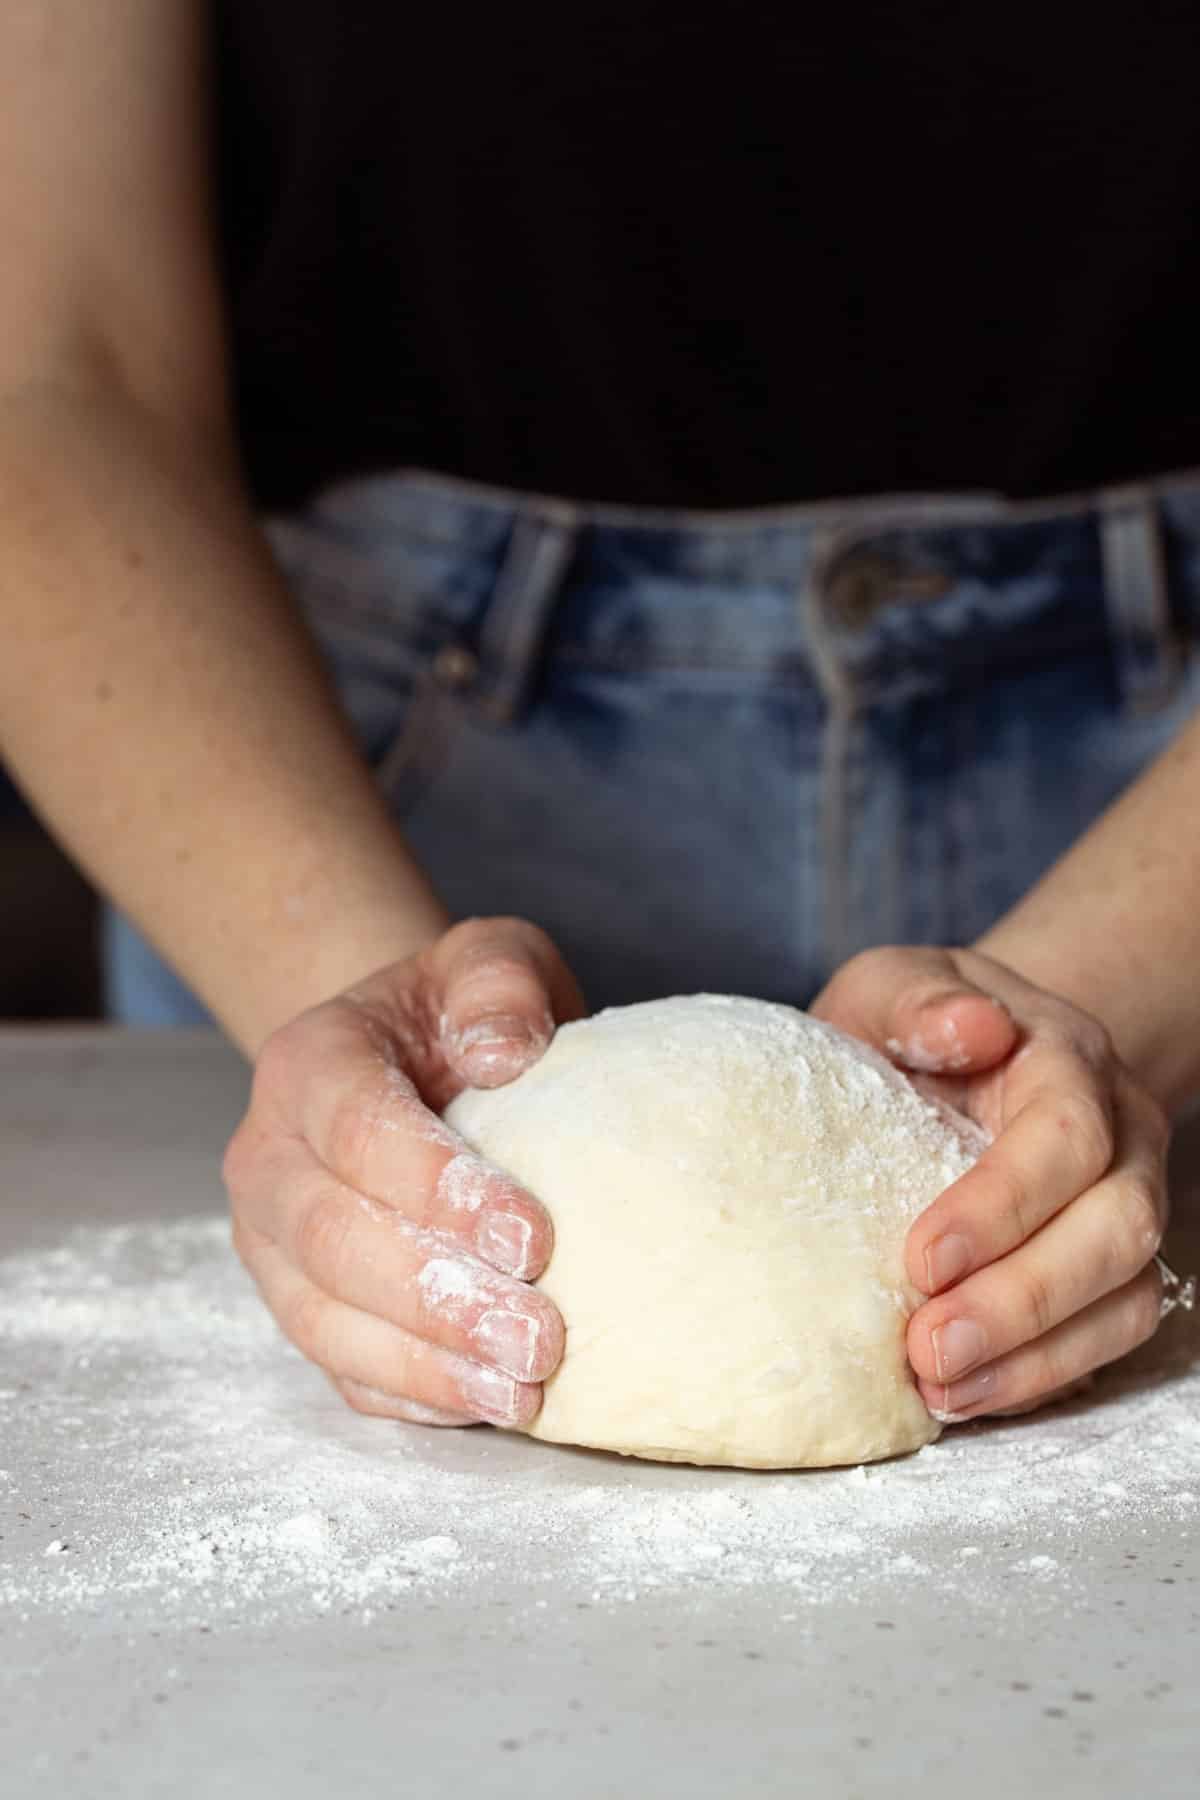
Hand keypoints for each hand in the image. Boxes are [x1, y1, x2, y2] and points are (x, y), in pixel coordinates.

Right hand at [223, 917, 583, 1427]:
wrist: (412, 1062)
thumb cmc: (460, 1014)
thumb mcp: (490, 961)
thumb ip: (498, 984)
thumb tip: (503, 1054)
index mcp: (307, 1062)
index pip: (357, 1129)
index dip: (438, 1187)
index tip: (533, 1235)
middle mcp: (268, 1156)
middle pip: (331, 1239)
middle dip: (436, 1297)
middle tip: (539, 1335)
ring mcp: (274, 1243)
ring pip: (323, 1318)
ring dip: (426, 1363)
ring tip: (523, 1390)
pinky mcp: (301, 1305)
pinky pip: (339, 1367)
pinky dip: (410, 1396)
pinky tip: (485, 1407)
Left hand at [810, 946, 1170, 1422]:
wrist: (966, 1055)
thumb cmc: (913, 1028)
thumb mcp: (891, 986)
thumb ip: (915, 1001)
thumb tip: (969, 1025)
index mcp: (1068, 1062)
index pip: (1066, 1136)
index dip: (1003, 1205)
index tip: (922, 1259)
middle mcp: (1122, 1138)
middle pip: (1116, 1228)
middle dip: (1023, 1300)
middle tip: (929, 1349)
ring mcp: (1127, 1207)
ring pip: (1124, 1297)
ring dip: (1035, 1356)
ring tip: (941, 1389)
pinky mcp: (1110, 1271)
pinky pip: (1106, 1338)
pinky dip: (1041, 1375)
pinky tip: (967, 1396)